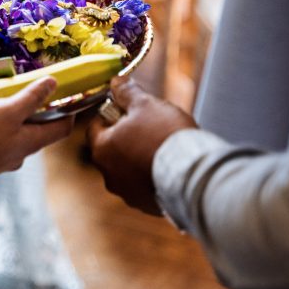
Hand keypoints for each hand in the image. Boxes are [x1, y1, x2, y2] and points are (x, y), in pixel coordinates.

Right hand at [0, 77, 73, 185]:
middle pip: (39, 131)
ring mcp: (2, 160)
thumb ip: (31, 98)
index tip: (66, 95)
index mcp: (32, 142)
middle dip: (37, 111)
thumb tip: (53, 84)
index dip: (69, 111)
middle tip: (28, 92)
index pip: (63, 129)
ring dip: (13, 119)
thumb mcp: (8, 111)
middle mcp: (21, 154)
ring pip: (16, 135)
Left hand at [84, 77, 196, 214]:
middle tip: (148, 126)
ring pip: (128, 169)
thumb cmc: (165, 135)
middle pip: (112, 149)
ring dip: (139, 158)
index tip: (128, 110)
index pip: (96, 127)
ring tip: (162, 147)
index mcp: (101, 149)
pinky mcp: (146, 205)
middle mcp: (108, 175)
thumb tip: (116, 82)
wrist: (193, 173)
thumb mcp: (145, 104)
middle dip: (126, 137)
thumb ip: (127, 93)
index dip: (111, 115)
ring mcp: (127, 193)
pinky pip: (144, 186)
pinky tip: (169, 167)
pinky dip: (152, 176)